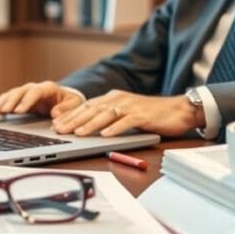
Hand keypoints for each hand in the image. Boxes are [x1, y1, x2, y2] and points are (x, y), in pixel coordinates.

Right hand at [0, 81, 84, 118]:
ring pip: (10, 95)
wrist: (67, 100)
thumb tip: (55, 113)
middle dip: (10, 101)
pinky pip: (7, 102)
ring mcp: (26, 94)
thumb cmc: (72, 103)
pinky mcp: (20, 101)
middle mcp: (34, 89)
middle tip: (2, 111)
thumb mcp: (75, 105)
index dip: (26, 101)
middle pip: (19, 92)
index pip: (35, 92)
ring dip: (0, 104)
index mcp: (48, 88)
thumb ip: (66, 109)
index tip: (19, 111)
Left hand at [52, 90, 201, 137]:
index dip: (70, 115)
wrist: (178, 110)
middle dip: (73, 120)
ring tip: (78, 133)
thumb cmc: (152, 114)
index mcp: (113, 98)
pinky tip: (105, 136)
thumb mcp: (126, 113)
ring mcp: (131, 106)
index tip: (56, 124)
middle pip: (92, 109)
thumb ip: (110, 117)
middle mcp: (119, 99)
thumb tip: (90, 127)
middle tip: (59, 130)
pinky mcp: (143, 116)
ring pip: (106, 115)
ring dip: (90, 124)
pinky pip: (126, 122)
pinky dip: (115, 129)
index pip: (86, 106)